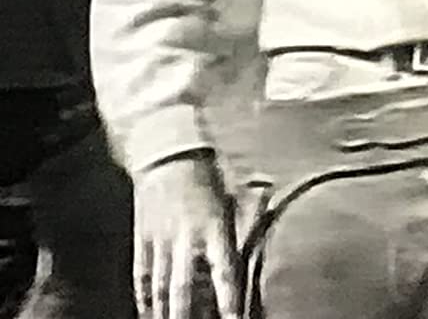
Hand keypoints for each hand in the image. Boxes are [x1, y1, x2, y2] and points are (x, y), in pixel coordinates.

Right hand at [134, 153, 239, 318]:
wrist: (169, 153)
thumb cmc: (210, 176)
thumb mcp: (234, 200)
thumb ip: (243, 230)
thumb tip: (256, 255)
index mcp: (215, 229)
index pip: (224, 275)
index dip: (228, 303)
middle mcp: (186, 240)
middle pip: (185, 291)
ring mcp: (161, 242)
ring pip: (161, 289)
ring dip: (166, 316)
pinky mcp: (142, 241)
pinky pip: (142, 277)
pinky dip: (145, 301)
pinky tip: (148, 315)